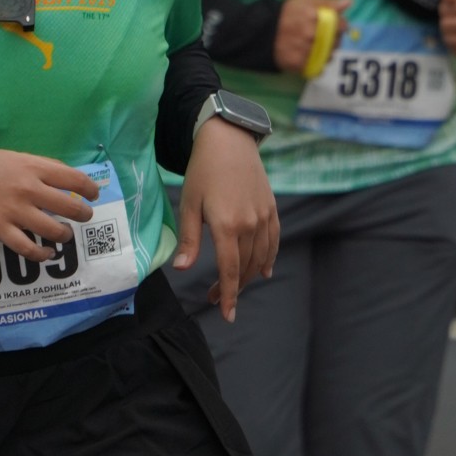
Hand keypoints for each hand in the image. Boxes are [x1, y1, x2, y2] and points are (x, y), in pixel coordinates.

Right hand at [0, 150, 99, 259]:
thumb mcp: (16, 157)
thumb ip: (42, 167)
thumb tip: (69, 179)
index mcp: (33, 168)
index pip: (74, 179)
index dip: (90, 189)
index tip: (93, 195)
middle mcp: (28, 189)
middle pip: (70, 207)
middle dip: (83, 214)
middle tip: (83, 216)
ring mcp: (14, 211)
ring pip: (53, 230)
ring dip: (65, 234)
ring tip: (64, 233)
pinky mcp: (0, 230)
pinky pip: (28, 249)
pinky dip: (42, 254)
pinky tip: (47, 253)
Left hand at [172, 119, 279, 322]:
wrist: (229, 140)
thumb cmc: (203, 171)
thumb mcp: (189, 203)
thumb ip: (188, 238)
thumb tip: (182, 268)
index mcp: (227, 225)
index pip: (230, 270)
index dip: (229, 295)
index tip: (227, 314)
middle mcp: (250, 225)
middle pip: (246, 268)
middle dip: (233, 288)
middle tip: (217, 299)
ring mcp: (264, 217)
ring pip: (261, 258)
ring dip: (250, 277)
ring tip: (236, 286)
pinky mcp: (271, 209)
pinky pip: (274, 242)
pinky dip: (269, 259)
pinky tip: (264, 271)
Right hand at [274, 0, 351, 73]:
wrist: (263, 31)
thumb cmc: (286, 13)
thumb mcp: (306, 1)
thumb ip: (328, 2)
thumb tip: (349, 1)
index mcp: (314, 17)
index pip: (342, 26)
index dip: (340, 26)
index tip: (334, 25)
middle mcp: (310, 35)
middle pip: (337, 42)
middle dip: (333, 39)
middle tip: (321, 36)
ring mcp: (304, 50)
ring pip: (329, 56)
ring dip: (326, 52)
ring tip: (314, 45)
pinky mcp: (298, 64)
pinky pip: (317, 67)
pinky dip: (316, 62)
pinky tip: (308, 54)